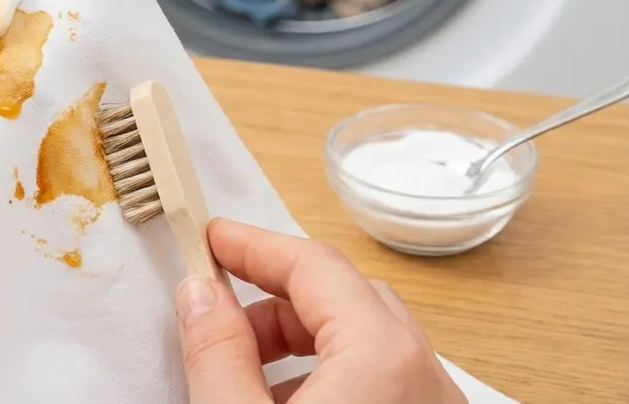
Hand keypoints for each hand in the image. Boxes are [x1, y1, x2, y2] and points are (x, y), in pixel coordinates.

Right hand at [176, 219, 466, 402]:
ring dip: (302, 345)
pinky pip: (386, 388)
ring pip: (368, 348)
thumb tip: (201, 296)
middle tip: (218, 310)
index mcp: (384, 359)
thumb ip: (216, 353)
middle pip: (347, 302)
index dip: (253, 247)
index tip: (210, 241)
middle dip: (275, 299)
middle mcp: (427, 381)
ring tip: (241, 372)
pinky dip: (335, 381)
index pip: (315, 266)